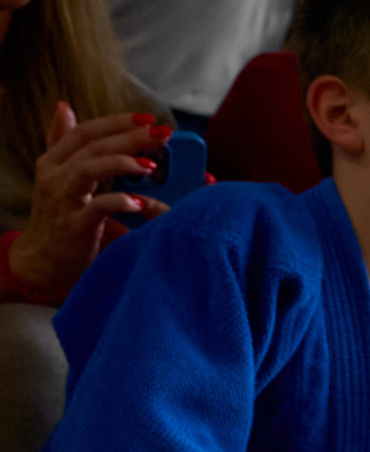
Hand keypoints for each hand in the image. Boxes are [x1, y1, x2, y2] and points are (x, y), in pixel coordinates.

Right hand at [11, 106, 167, 297]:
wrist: (42, 261)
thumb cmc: (59, 218)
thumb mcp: (60, 177)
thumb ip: (67, 146)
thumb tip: (64, 107)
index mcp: (55, 161)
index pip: (86, 132)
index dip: (116, 122)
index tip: (147, 119)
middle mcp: (55, 175)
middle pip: (93, 146)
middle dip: (130, 137)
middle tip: (162, 134)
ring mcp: (63, 199)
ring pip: (89, 168)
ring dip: (122, 163)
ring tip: (151, 165)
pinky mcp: (74, 225)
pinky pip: (97, 207)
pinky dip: (118, 202)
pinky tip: (139, 203)